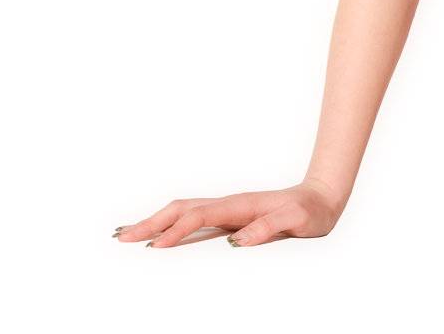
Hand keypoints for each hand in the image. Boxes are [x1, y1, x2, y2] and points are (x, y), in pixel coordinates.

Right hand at [115, 179, 345, 247]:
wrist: (322, 198)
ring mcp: (227, 210)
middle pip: (181, 209)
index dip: (177, 231)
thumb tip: (236, 241)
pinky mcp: (228, 217)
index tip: (155, 246)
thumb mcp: (294, 220)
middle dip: (151, 223)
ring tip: (127, 234)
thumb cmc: (309, 211)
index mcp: (239, 205)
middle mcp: (228, 205)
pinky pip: (192, 219)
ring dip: (155, 221)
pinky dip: (171, 224)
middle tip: (121, 237)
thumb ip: (267, 228)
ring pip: (182, 212)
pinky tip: (161, 235)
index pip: (200, 217)